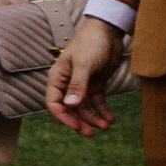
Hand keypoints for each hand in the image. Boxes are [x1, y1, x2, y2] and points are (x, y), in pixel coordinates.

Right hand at [47, 14, 124, 135]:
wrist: (108, 31)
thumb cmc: (91, 44)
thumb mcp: (84, 65)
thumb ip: (77, 86)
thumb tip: (71, 106)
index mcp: (57, 78)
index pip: (54, 103)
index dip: (65, 117)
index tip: (78, 127)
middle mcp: (67, 84)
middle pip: (70, 109)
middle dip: (80, 122)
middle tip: (92, 133)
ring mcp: (82, 85)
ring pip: (84, 108)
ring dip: (93, 118)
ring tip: (106, 126)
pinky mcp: (95, 84)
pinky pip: (97, 102)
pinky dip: (103, 111)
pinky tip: (110, 119)